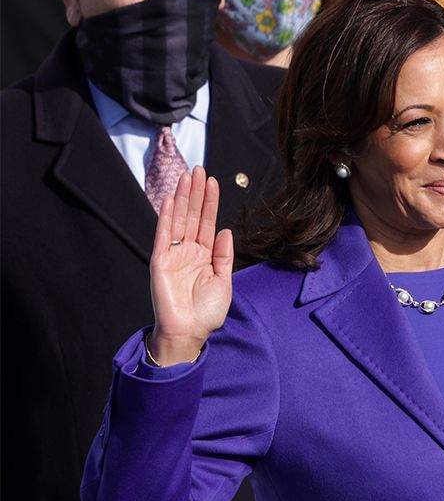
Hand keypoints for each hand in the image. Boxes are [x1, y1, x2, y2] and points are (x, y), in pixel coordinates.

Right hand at [148, 166, 232, 365]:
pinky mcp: (160, 261)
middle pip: (192, 216)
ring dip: (182, 198)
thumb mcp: (224, 281)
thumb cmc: (206, 312)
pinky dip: (166, 216)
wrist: (189, 332)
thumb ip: (223, 256)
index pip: (206, 222)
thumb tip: (225, 230)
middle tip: (198, 168)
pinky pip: (163, 234)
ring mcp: (173, 254)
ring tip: (186, 176)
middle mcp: (187, 251)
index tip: (212, 181)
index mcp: (204, 255)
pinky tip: (169, 199)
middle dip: (195, 193)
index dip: (209, 202)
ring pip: (178, 220)